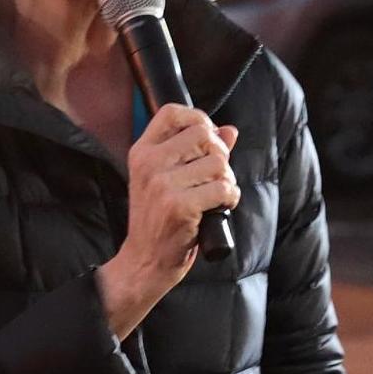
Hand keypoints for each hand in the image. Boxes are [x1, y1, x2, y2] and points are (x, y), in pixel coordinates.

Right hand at [100, 104, 239, 311]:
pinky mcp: (180, 206)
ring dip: (227, 180)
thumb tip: (229, 130)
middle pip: (204, 134)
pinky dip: (231, 198)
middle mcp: (149, 164)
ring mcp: (163, 185)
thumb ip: (196, 152)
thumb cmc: (159, 220)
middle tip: (216, 176)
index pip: (172, 112)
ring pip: (218, 162)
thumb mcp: (166, 180)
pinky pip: (224, 187)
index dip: (199, 119)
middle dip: (220, 155)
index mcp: (142, 152)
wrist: (144, 261)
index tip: (209, 139)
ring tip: (215, 196)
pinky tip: (220, 208)